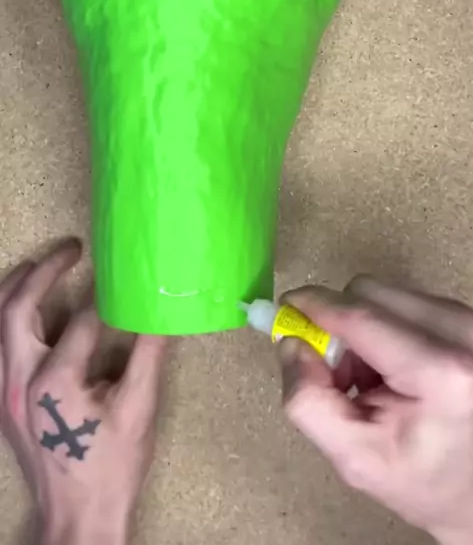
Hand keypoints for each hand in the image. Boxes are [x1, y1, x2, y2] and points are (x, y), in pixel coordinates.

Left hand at [0, 239, 167, 544]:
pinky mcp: (1, 402)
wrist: (77, 518)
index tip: (126, 276)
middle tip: (71, 247)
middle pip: (17, 308)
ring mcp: (3, 393)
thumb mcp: (139, 409)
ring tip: (39, 265)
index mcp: (54, 381)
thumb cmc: (111, 467)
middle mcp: (18, 381)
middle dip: (43, 270)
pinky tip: (25, 309)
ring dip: (15, 288)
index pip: (84, 321)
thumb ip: (149, 353)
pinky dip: (6, 318)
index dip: (108, 297)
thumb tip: (164, 312)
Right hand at [280, 279, 472, 544]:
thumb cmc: (417, 476)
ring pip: (381, 294)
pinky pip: (400, 300)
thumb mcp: (352, 456)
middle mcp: (459, 332)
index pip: (361, 317)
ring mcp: (466, 321)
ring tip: (368, 377)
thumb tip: (289, 343)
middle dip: (338, 327)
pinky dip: (381, 326)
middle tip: (337, 375)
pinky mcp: (462, 316)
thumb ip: (309, 401)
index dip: (314, 306)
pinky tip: (390, 368)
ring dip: (359, 328)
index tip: (282, 307)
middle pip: (369, 294)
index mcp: (439, 371)